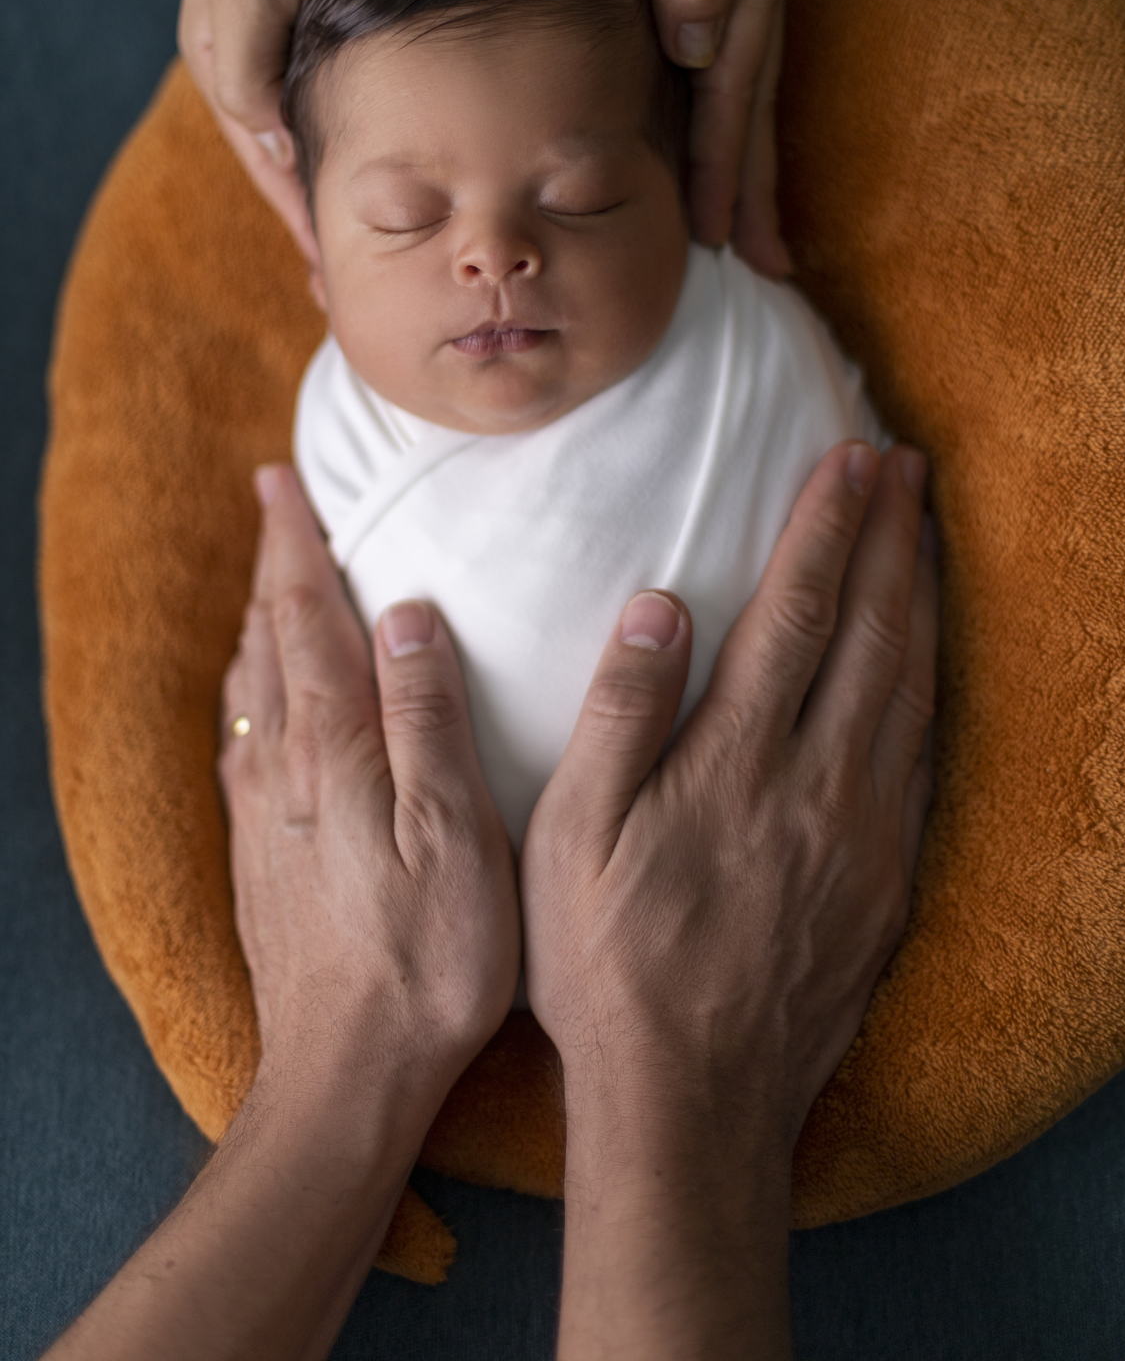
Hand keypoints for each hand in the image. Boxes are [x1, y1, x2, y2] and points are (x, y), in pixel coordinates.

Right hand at [179, 0, 439, 261]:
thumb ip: (253, 78)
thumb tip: (278, 152)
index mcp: (226, 51)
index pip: (267, 165)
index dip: (305, 225)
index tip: (341, 286)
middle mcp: (271, 43)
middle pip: (307, 154)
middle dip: (343, 215)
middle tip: (388, 279)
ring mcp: (322, 23)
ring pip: (355, 125)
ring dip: (382, 175)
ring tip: (423, 235)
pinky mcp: (375, 1)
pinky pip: (392, 84)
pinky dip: (410, 125)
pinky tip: (446, 160)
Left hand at [220, 462, 518, 1115]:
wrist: (347, 1071)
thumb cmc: (427, 955)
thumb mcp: (454, 829)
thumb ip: (427, 716)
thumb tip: (408, 614)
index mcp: (334, 750)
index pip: (307, 618)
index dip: (297, 544)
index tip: (284, 479)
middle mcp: (284, 770)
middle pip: (269, 640)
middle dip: (274, 565)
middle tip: (277, 504)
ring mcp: (263, 816)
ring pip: (250, 689)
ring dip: (260, 622)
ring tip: (272, 583)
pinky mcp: (259, 857)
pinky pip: (244, 744)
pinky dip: (250, 692)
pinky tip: (258, 702)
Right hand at [521, 440, 935, 1357]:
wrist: (692, 1102)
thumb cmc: (608, 967)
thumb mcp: (573, 838)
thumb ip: (622, 714)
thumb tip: (658, 603)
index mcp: (737, 765)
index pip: (795, 615)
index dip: (824, 529)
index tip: (847, 460)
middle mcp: (818, 788)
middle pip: (871, 636)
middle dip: (890, 539)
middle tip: (903, 466)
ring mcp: (864, 837)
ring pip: (910, 690)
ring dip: (919, 601)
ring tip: (924, 537)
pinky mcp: (886, 883)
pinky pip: (923, 759)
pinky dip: (929, 688)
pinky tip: (926, 663)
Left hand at [544, 0, 798, 277]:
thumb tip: (706, 48)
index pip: (734, 99)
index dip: (728, 174)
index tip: (723, 242)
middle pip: (755, 108)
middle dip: (756, 190)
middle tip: (763, 267)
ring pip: (745, 89)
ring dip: (746, 158)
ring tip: (744, 222)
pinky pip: (724, 57)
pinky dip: (724, 109)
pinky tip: (712, 133)